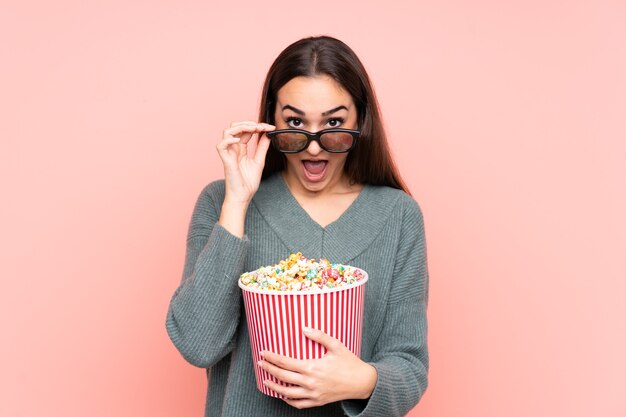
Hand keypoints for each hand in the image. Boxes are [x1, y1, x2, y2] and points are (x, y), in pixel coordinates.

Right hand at [216, 121, 274, 204]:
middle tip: (262, 126)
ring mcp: (229, 153)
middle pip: (235, 127)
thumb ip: (262, 148)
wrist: (243, 196)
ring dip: (240, 127)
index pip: (246, 131)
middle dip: (249, 123)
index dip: (257, 126)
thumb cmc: (248, 182)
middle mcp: (233, 149)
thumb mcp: (259, 161)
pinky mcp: (225, 160)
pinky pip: (221, 145)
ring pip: (227, 132)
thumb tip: (267, 135)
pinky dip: (229, 140)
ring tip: (253, 128)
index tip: (270, 128)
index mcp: (241, 149)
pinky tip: (239, 141)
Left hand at [258, 327, 376, 408]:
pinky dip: (288, 400)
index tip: (263, 352)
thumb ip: (319, 336)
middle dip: (268, 369)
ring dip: (274, 386)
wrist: (361, 382)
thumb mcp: (336, 345)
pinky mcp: (318, 401)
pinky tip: (284, 395)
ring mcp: (313, 394)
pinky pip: (299, 404)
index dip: (272, 358)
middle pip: (282, 376)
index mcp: (312, 367)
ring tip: (265, 380)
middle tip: (260, 363)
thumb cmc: (349, 362)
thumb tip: (304, 328)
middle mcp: (310, 382)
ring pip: (287, 393)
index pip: (286, 363)